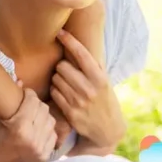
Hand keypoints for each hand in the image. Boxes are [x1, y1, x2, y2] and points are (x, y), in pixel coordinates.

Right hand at [0, 87, 57, 161]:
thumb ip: (12, 100)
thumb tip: (21, 80)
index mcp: (19, 126)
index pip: (33, 101)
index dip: (29, 93)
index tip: (26, 93)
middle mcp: (32, 137)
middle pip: (44, 109)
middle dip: (36, 104)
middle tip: (29, 104)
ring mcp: (40, 148)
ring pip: (51, 121)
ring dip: (44, 117)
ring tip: (34, 117)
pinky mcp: (44, 156)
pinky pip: (53, 135)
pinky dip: (47, 130)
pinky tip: (38, 130)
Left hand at [52, 29, 125, 149]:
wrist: (108, 130)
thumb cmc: (104, 100)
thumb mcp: (104, 83)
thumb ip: (92, 67)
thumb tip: (76, 45)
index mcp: (100, 78)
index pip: (82, 54)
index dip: (69, 40)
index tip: (60, 31)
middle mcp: (90, 89)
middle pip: (62, 66)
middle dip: (62, 68)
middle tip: (68, 74)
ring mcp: (79, 101)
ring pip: (56, 79)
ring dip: (58, 80)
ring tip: (67, 86)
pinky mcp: (70, 112)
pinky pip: (54, 93)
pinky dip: (56, 92)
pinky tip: (64, 96)